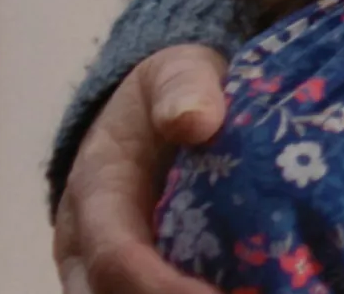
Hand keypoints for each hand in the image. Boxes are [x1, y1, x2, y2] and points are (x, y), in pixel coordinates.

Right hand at [51, 45, 229, 293]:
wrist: (154, 107)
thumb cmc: (169, 90)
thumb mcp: (177, 72)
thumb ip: (183, 87)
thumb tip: (194, 120)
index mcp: (95, 194)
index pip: (115, 259)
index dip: (163, 288)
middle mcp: (88, 245)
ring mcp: (106, 269)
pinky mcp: (141, 275)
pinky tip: (255, 290)